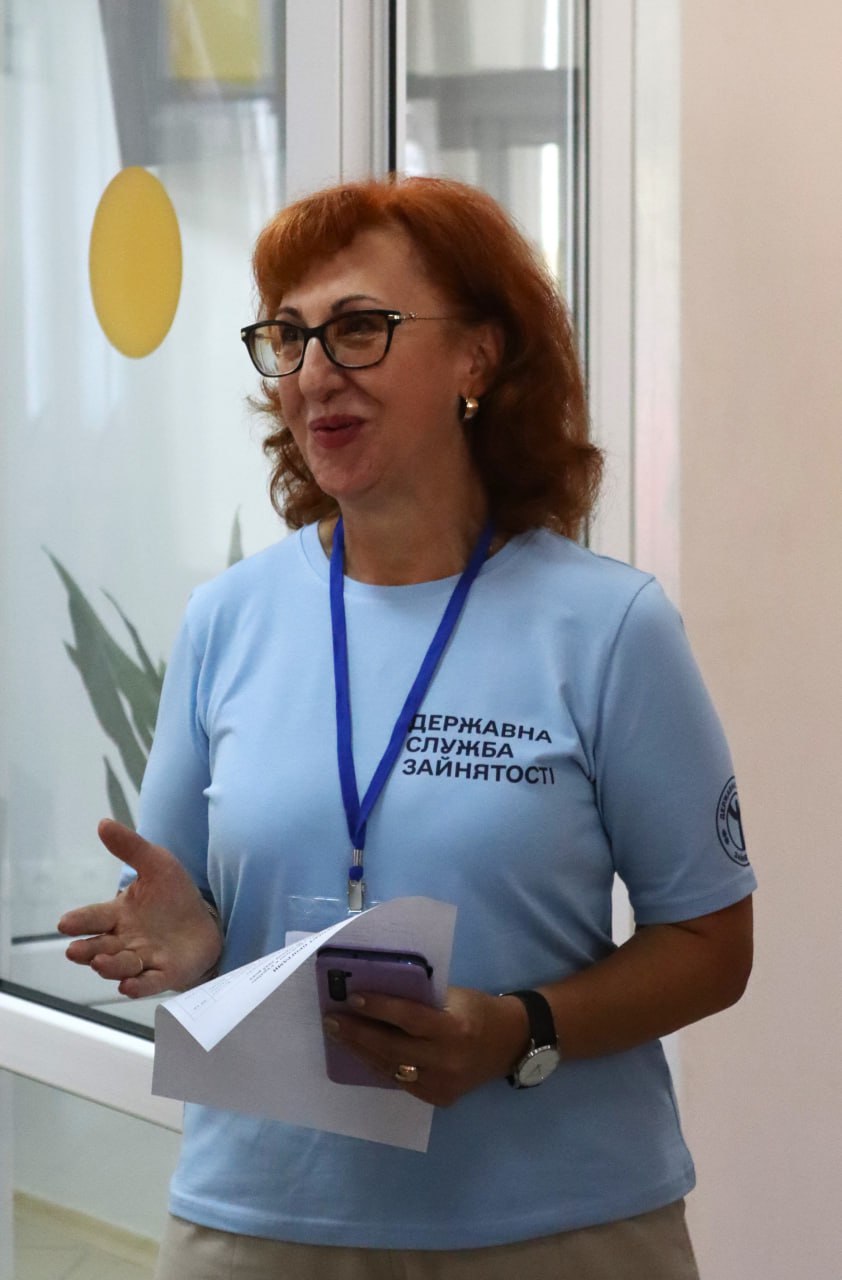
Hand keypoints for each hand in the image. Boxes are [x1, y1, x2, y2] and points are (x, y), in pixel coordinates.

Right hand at [57, 820, 222, 997]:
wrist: (205, 922)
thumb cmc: (173, 896)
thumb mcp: (156, 863)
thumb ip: (130, 847)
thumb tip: (103, 823)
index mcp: (118, 915)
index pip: (93, 918)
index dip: (79, 921)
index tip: (66, 924)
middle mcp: (125, 940)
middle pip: (100, 946)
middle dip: (86, 950)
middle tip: (75, 950)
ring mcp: (144, 958)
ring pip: (121, 966)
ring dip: (109, 966)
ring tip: (100, 962)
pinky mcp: (165, 973)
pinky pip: (149, 981)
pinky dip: (139, 985)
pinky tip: (129, 986)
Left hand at [323, 986, 529, 1106]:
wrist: (510, 1043)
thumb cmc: (477, 1009)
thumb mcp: (454, 996)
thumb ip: (421, 999)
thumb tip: (379, 990)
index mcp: (455, 1029)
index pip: (409, 1019)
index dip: (379, 1009)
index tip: (352, 998)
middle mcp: (447, 1061)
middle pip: (392, 1049)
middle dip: (358, 1034)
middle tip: (331, 1020)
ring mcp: (443, 1085)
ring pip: (391, 1070)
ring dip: (361, 1052)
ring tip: (339, 1035)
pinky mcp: (439, 1098)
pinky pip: (401, 1083)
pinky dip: (380, 1066)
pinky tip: (362, 1053)